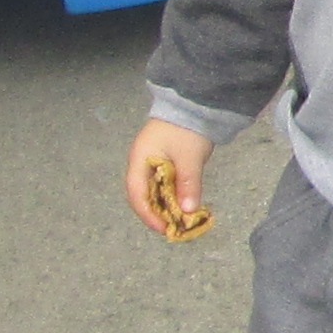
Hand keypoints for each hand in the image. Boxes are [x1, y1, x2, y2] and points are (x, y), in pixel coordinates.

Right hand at [126, 120, 210, 240]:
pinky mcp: (163, 163)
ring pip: (154, 192)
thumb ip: (188, 183)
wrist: (196, 104)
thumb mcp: (189, 157)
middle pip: (143, 196)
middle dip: (157, 214)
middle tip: (174, 228)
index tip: (164, 228)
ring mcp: (151, 163)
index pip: (136, 194)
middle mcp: (141, 164)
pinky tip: (182, 205)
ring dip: (165, 207)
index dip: (148, 214)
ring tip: (180, 221)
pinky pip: (163, 186)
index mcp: (139, 160)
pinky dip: (172, 197)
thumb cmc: (187, 129)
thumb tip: (188, 211)